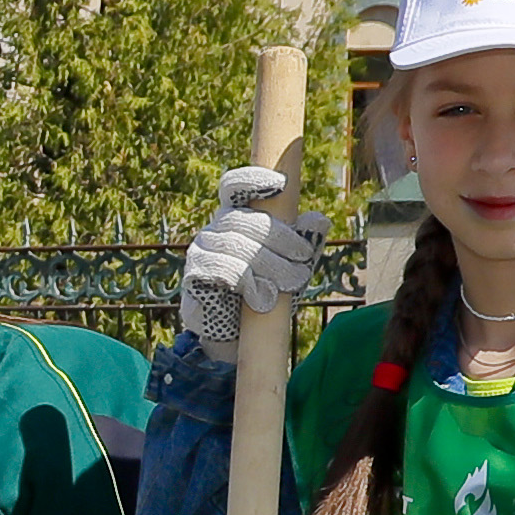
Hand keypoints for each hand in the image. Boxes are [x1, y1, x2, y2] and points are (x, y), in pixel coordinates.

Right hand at [177, 164, 302, 354]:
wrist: (240, 334)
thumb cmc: (267, 291)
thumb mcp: (293, 265)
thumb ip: (306, 243)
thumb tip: (320, 220)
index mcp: (236, 216)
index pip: (234, 187)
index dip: (253, 179)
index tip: (280, 184)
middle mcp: (214, 228)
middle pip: (243, 219)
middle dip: (279, 238)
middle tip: (304, 258)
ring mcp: (200, 250)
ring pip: (235, 244)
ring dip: (269, 264)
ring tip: (291, 282)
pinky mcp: (194, 277)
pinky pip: (221, 268)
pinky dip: (247, 281)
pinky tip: (262, 296)